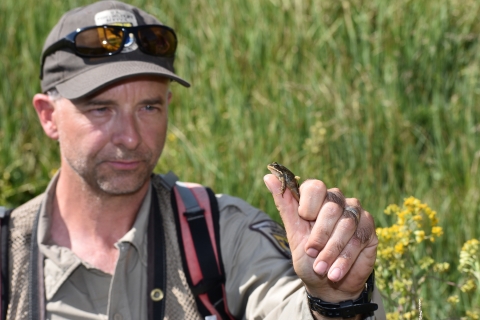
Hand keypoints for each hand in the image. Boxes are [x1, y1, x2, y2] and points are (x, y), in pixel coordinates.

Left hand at [264, 175, 377, 301]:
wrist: (328, 285)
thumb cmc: (309, 257)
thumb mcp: (294, 233)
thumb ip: (284, 204)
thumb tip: (268, 176)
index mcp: (315, 198)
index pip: (314, 187)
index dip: (308, 206)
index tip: (304, 221)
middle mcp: (336, 200)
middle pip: (331, 208)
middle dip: (319, 236)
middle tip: (311, 253)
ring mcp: (354, 212)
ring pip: (346, 224)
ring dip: (332, 250)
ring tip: (322, 269)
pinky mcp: (368, 227)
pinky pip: (359, 237)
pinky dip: (345, 258)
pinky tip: (335, 272)